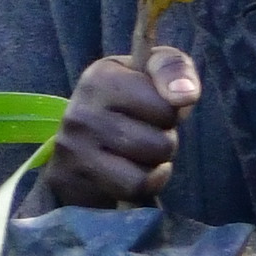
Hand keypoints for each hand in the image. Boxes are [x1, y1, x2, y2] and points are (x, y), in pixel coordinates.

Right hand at [36, 47, 196, 213]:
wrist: (83, 144)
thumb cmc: (131, 103)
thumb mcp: (152, 74)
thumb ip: (174, 69)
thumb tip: (184, 94)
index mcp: (100, 77)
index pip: (166, 106)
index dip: (173, 111)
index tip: (162, 105)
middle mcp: (81, 110)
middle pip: (161, 142)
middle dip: (165, 140)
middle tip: (145, 132)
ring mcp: (72, 146)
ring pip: (148, 167)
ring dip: (155, 162)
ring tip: (138, 150)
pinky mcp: (71, 176)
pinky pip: (133, 187)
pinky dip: (144, 183)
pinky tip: (132, 171)